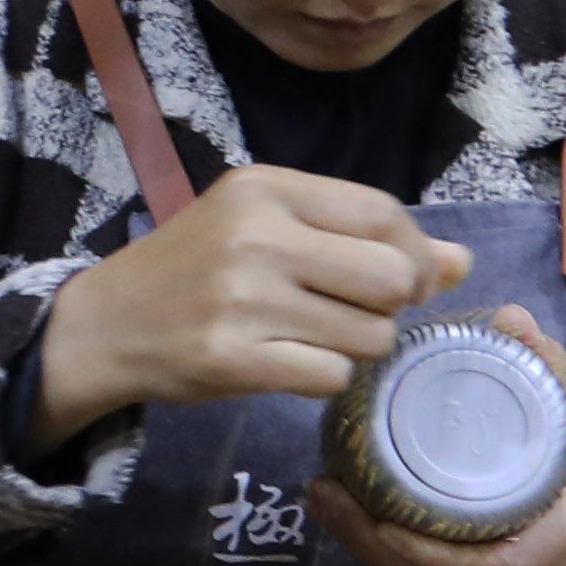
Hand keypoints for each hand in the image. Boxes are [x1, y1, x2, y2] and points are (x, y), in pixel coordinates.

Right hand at [29, 170, 468, 441]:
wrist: (104, 324)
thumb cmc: (194, 268)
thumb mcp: (266, 228)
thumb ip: (358, 236)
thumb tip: (462, 261)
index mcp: (264, 188)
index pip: (383, 214)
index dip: (417, 253)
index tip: (411, 279)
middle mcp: (256, 236)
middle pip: (392, 276)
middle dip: (393, 305)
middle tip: (360, 312)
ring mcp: (243, 299)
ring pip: (371, 334)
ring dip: (359, 346)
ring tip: (314, 337)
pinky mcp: (233, 359)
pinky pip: (331, 376)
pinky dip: (324, 377)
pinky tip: (289, 363)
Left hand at [308, 306, 565, 565]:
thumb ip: (547, 366)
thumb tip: (509, 318)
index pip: (508, 562)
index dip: (439, 551)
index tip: (382, 518)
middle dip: (381, 546)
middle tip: (326, 492)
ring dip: (374, 553)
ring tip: (326, 500)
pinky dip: (392, 561)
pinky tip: (351, 522)